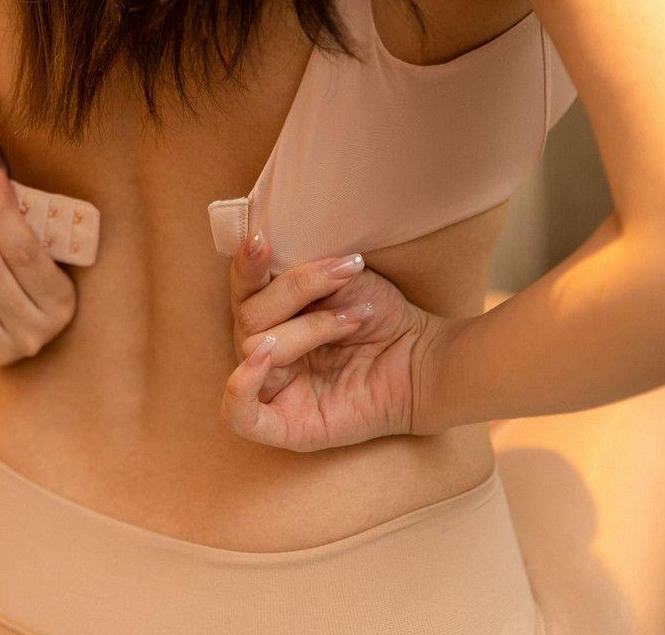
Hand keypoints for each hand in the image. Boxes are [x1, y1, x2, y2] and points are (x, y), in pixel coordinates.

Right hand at [220, 231, 442, 451]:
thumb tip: (262, 246)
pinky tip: (266, 358)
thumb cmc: (380, 316)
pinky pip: (239, 416)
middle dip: (297, 290)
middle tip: (346, 275)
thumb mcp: (340, 278)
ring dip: (309, 327)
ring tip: (356, 317)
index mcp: (270, 315)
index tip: (263, 238)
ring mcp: (273, 389)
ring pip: (254, 349)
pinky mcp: (285, 426)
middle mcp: (263, 351)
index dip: (245, 265)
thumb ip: (296, 269)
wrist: (425, 358)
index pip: (241, 289)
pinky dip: (241, 387)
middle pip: (248, 317)